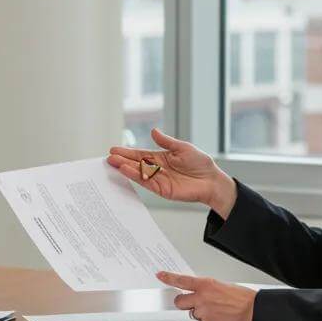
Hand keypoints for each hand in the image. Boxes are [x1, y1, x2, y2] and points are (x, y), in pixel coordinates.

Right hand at [108, 127, 236, 217]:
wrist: (212, 180)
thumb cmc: (200, 163)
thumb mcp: (183, 147)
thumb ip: (167, 141)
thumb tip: (154, 131)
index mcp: (160, 157)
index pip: (140, 154)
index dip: (127, 152)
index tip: (114, 149)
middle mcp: (157, 169)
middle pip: (136, 163)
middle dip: (122, 160)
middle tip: (109, 157)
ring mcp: (158, 179)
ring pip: (138, 173)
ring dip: (126, 168)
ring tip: (114, 163)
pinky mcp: (162, 189)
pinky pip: (146, 182)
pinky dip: (136, 176)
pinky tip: (127, 170)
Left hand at [159, 272, 255, 320]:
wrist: (254, 311)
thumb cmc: (242, 298)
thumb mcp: (222, 286)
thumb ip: (206, 289)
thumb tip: (198, 292)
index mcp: (206, 284)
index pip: (181, 280)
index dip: (168, 278)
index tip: (160, 275)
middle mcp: (202, 298)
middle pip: (179, 301)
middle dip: (184, 303)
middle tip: (194, 302)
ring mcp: (204, 312)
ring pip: (193, 313)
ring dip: (200, 312)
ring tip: (217, 310)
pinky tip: (221, 317)